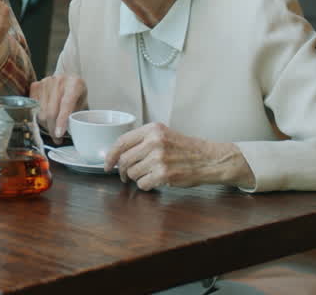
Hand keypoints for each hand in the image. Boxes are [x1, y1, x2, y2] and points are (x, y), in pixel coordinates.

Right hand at [30, 74, 86, 139]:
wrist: (68, 77)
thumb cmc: (77, 92)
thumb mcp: (83, 103)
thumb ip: (77, 115)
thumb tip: (69, 132)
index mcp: (74, 84)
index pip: (66, 104)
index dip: (61, 121)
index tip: (59, 134)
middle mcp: (59, 81)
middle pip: (51, 111)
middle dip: (53, 129)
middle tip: (57, 138)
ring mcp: (46, 82)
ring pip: (42, 112)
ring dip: (46, 125)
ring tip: (53, 128)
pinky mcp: (36, 85)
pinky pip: (34, 108)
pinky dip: (40, 116)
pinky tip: (47, 118)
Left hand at [105, 122, 253, 190]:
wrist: (208, 159)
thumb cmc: (185, 149)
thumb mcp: (164, 134)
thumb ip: (142, 140)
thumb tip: (117, 154)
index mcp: (152, 129)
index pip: (121, 141)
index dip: (110, 155)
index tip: (107, 164)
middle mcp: (154, 142)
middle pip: (124, 160)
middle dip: (121, 171)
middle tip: (124, 176)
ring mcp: (159, 158)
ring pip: (132, 173)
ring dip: (136, 178)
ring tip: (147, 175)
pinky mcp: (164, 174)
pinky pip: (143, 184)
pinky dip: (145, 186)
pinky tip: (154, 181)